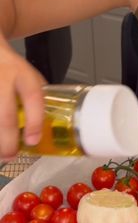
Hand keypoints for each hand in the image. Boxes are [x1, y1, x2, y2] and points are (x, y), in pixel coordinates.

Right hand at [0, 43, 45, 158]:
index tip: (33, 140)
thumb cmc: (10, 67)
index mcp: (21, 74)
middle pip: (5, 114)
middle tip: (10, 154)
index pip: (32, 96)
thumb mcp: (29, 76)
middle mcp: (2, 77)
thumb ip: (37, 97)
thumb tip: (47, 127)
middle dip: (8, 139)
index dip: (34, 121)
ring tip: (1, 152)